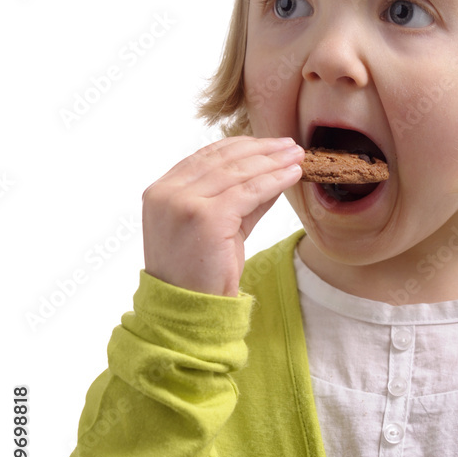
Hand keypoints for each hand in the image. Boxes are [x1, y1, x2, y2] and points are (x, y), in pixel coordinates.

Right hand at [141, 136, 303, 295]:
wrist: (188, 313)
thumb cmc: (200, 274)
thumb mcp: (219, 227)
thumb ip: (239, 197)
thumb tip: (272, 171)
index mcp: (161, 191)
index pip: (205, 156)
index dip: (240, 146)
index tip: (268, 144)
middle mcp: (167, 193)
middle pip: (222, 160)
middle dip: (261, 149)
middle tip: (289, 145)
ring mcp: (183, 203)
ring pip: (237, 172)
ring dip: (272, 161)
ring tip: (296, 155)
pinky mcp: (206, 217)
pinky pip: (248, 192)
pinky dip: (274, 180)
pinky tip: (292, 175)